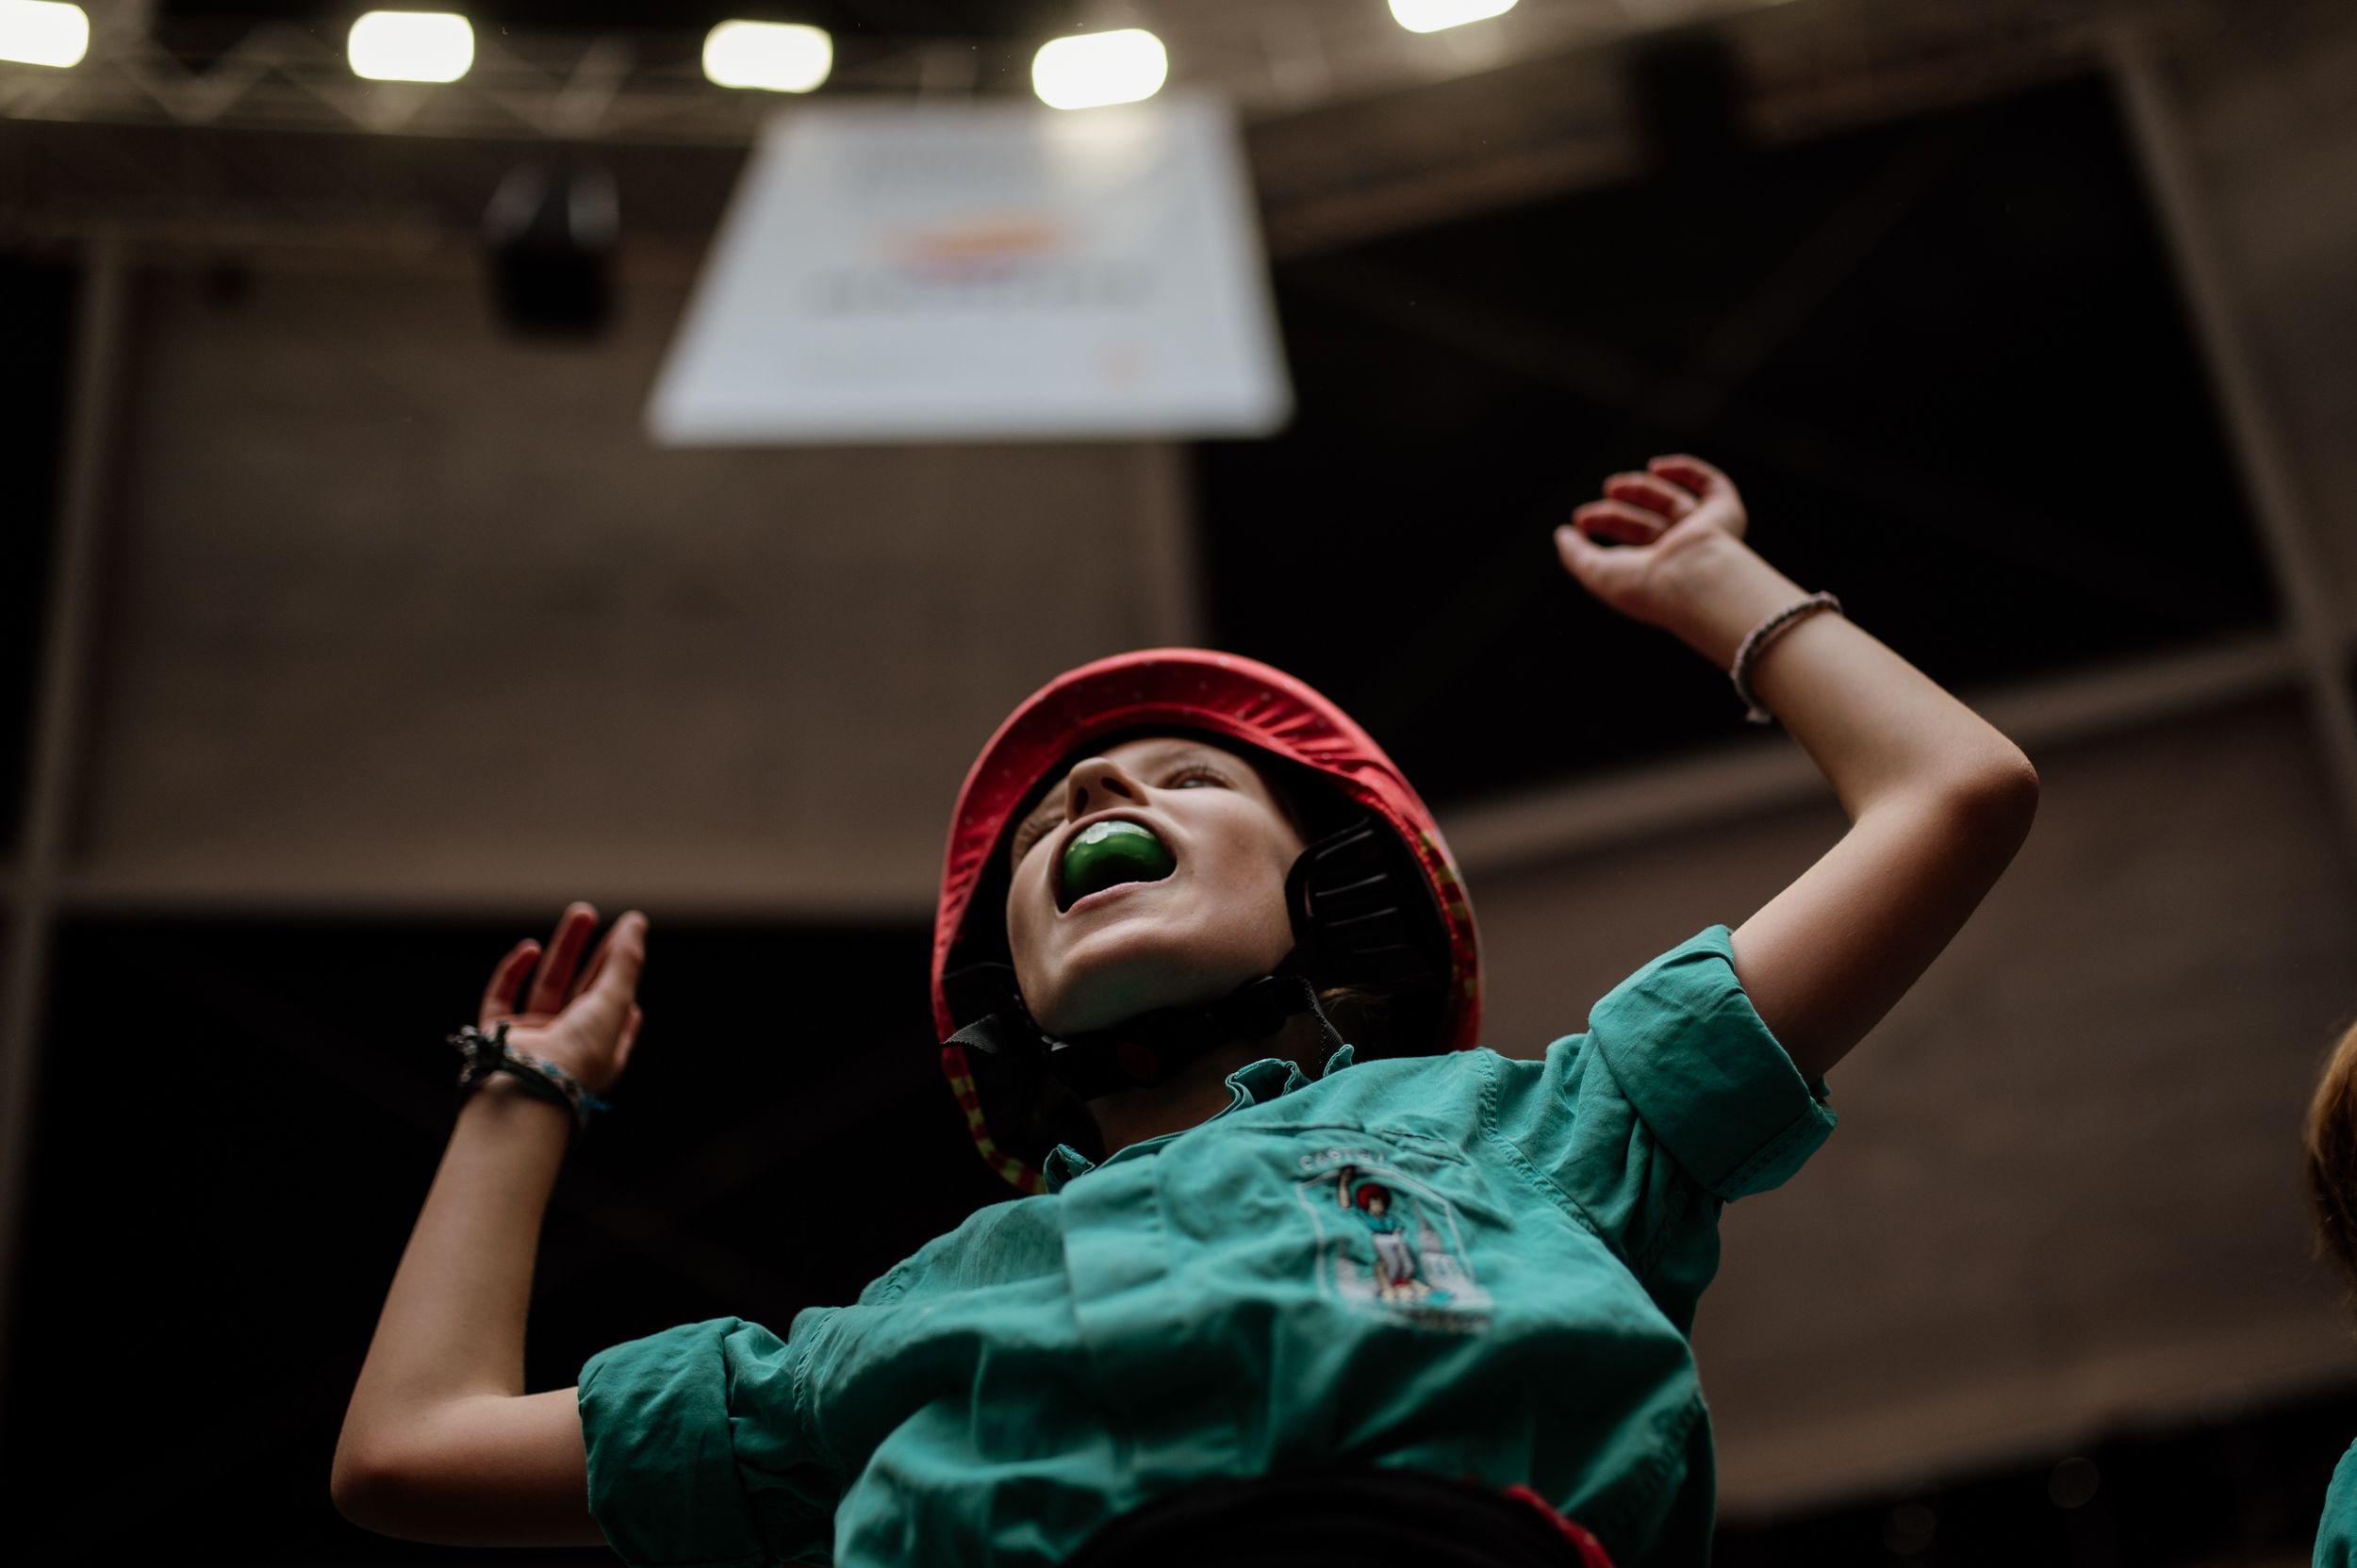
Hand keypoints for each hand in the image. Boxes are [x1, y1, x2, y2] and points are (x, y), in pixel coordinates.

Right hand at [475, 902, 647, 1097]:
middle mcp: (568, 1045)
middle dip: (591, 953)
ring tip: (580, 914)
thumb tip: (636, 922)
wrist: (525, 1089)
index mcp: (602, 1049)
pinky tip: (531, 948)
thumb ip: (624, 963)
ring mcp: (533, 1040)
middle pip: (582, 989)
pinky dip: (515, 971)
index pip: (617, 1007)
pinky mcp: (499, 1036)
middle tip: (589, 913)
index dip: (621, 976)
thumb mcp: (613, 1003)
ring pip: (548, 986)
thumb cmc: (577, 1054)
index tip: (626, 945)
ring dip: (563, 950)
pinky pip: (504, 997)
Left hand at [1554, 454, 1749, 629]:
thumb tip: (1562, 534)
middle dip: (1617, 509)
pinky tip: (1657, 467)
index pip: (1631, 538)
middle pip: (1649, 520)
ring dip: (1641, 487)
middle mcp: (1685, 552)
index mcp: (1661, 570)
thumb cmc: (1646, 584)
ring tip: (1613, 487)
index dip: (1604, 521)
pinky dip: (1685, 470)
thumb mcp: (1597, 572)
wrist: (1692, 579)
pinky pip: (1711, 484)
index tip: (1578, 519)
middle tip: (1597, 500)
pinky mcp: (1727, 513)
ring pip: (1671, 500)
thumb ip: (1577, 555)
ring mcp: (1707, 531)